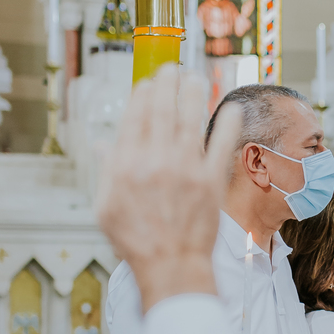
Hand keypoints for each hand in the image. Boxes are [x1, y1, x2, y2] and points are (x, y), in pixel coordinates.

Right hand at [97, 66, 240, 311]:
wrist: (170, 265)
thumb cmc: (136, 240)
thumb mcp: (106, 207)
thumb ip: (107, 172)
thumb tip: (102, 145)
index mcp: (126, 165)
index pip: (134, 118)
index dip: (142, 96)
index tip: (147, 84)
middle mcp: (155, 161)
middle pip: (162, 111)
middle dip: (166, 85)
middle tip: (171, 68)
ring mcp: (186, 170)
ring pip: (189, 120)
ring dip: (193, 94)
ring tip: (196, 77)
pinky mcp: (211, 181)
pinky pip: (220, 145)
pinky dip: (226, 124)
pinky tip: (231, 107)